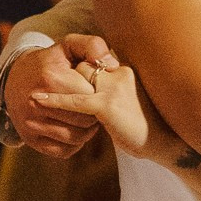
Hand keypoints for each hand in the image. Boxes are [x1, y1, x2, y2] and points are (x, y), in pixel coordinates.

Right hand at [3, 34, 114, 157]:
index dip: (97, 93)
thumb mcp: (68, 46)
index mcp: (51, 78)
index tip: (95, 89)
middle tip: (94, 105)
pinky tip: (76, 130)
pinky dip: (75, 144)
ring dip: (87, 130)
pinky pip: (64, 151)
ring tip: (88, 117)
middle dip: (94, 113)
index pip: (90, 96)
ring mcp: (32, 124)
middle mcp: (38, 103)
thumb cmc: (48, 62)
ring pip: (76, 137)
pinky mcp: (31, 140)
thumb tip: (112, 64)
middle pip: (85, 119)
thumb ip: (93, 46)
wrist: (14, 79)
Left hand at [34, 51, 174, 159]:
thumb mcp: (129, 102)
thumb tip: (92, 95)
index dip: (79, 69)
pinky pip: (75, 100)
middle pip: (83, 66)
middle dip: (69, 78)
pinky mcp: (106, 105)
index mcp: (125, 69)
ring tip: (35, 97)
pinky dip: (54, 100)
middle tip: (48, 92)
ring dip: (61, 88)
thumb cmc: (148, 126)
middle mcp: (120, 72)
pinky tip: (38, 99)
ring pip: (78, 76)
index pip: (94, 59)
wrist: (165, 141)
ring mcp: (114, 87)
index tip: (65, 75)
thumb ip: (111, 92)